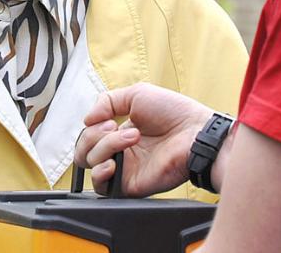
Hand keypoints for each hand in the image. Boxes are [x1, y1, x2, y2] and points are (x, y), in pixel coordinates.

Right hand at [74, 83, 212, 196]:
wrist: (196, 132)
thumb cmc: (175, 112)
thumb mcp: (136, 94)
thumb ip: (106, 101)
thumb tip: (86, 120)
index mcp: (121, 132)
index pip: (89, 135)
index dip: (92, 126)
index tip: (108, 118)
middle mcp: (120, 152)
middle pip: (84, 150)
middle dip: (93, 135)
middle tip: (114, 127)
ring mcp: (125, 168)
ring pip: (91, 163)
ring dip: (105, 146)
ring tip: (131, 137)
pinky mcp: (130, 184)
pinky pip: (102, 187)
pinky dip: (101, 172)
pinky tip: (114, 162)